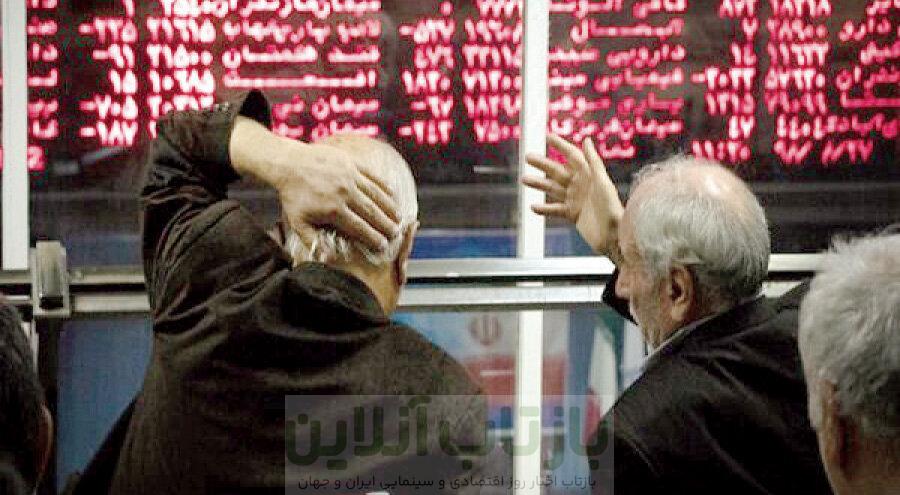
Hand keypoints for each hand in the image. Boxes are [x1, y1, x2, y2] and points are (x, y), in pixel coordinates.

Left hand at [230, 116, 399, 251]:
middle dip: (386, 225)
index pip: (359, 228)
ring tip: (399, 218)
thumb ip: (314, 242)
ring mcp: (350, 177)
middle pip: (372, 213)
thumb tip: (327, 260)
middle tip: (396, 234)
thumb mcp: (298, 222)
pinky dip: (384, 187)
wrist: (289, 164)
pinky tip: (393, 196)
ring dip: (389, 208)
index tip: (383, 246)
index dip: (373, 238)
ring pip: (376, 195)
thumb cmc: (293, 196)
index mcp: (333, 210)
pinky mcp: (352, 164)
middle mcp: (344, 193)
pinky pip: (373, 177)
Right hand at [522, 134, 623, 257]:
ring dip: (539, 184)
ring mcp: (576, 200)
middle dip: (543, 164)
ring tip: (524, 179)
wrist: (613, 236)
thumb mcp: (602, 183)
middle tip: (527, 157)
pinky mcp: (572, 214)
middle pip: (558, 171)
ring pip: (553, 189)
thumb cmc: (612, 208)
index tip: (547, 136)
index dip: (560, 145)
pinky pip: (555, 210)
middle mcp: (581, 185)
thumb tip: (586, 140)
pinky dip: (544, 209)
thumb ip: (593, 162)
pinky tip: (532, 207)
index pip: (572, 156)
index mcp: (589, 175)